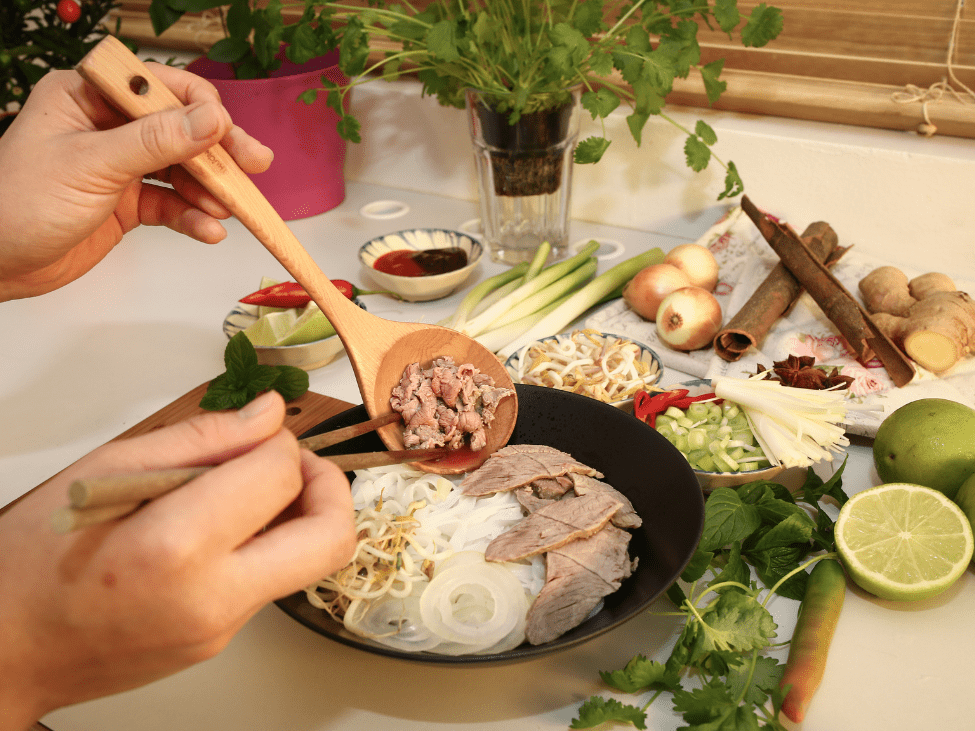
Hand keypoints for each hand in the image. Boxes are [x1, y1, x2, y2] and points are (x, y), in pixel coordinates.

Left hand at [0, 65, 273, 300]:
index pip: (159, 88)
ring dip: (209, 190)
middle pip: (180, 128)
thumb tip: (211, 119)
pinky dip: (193, 217)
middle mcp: (108, 125)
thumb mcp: (92, 165)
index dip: (199, 108)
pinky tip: (208, 230)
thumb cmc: (18, 204)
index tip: (226, 134)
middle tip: (255, 165)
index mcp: (89, 96)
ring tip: (229, 210)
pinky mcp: (127, 203)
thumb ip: (155, 142)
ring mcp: (120, 165)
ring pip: (182, 169)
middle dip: (217, 151)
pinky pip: (172, 204)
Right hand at [0, 391, 354, 728]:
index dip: (279, 441)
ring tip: (248, 491)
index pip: (279, 475)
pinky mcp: (221, 644)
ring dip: (300, 515)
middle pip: (330, 538)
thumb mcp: (107, 469)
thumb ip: (202, 438)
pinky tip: (222, 528)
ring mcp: (222, 630)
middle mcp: (212, 597)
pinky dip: (267, 544)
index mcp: (175, 546)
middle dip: (329, 486)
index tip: (256, 434)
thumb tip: (270, 414)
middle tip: (292, 464)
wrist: (6, 647)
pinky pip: (272, 583)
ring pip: (309, 562)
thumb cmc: (35, 557)